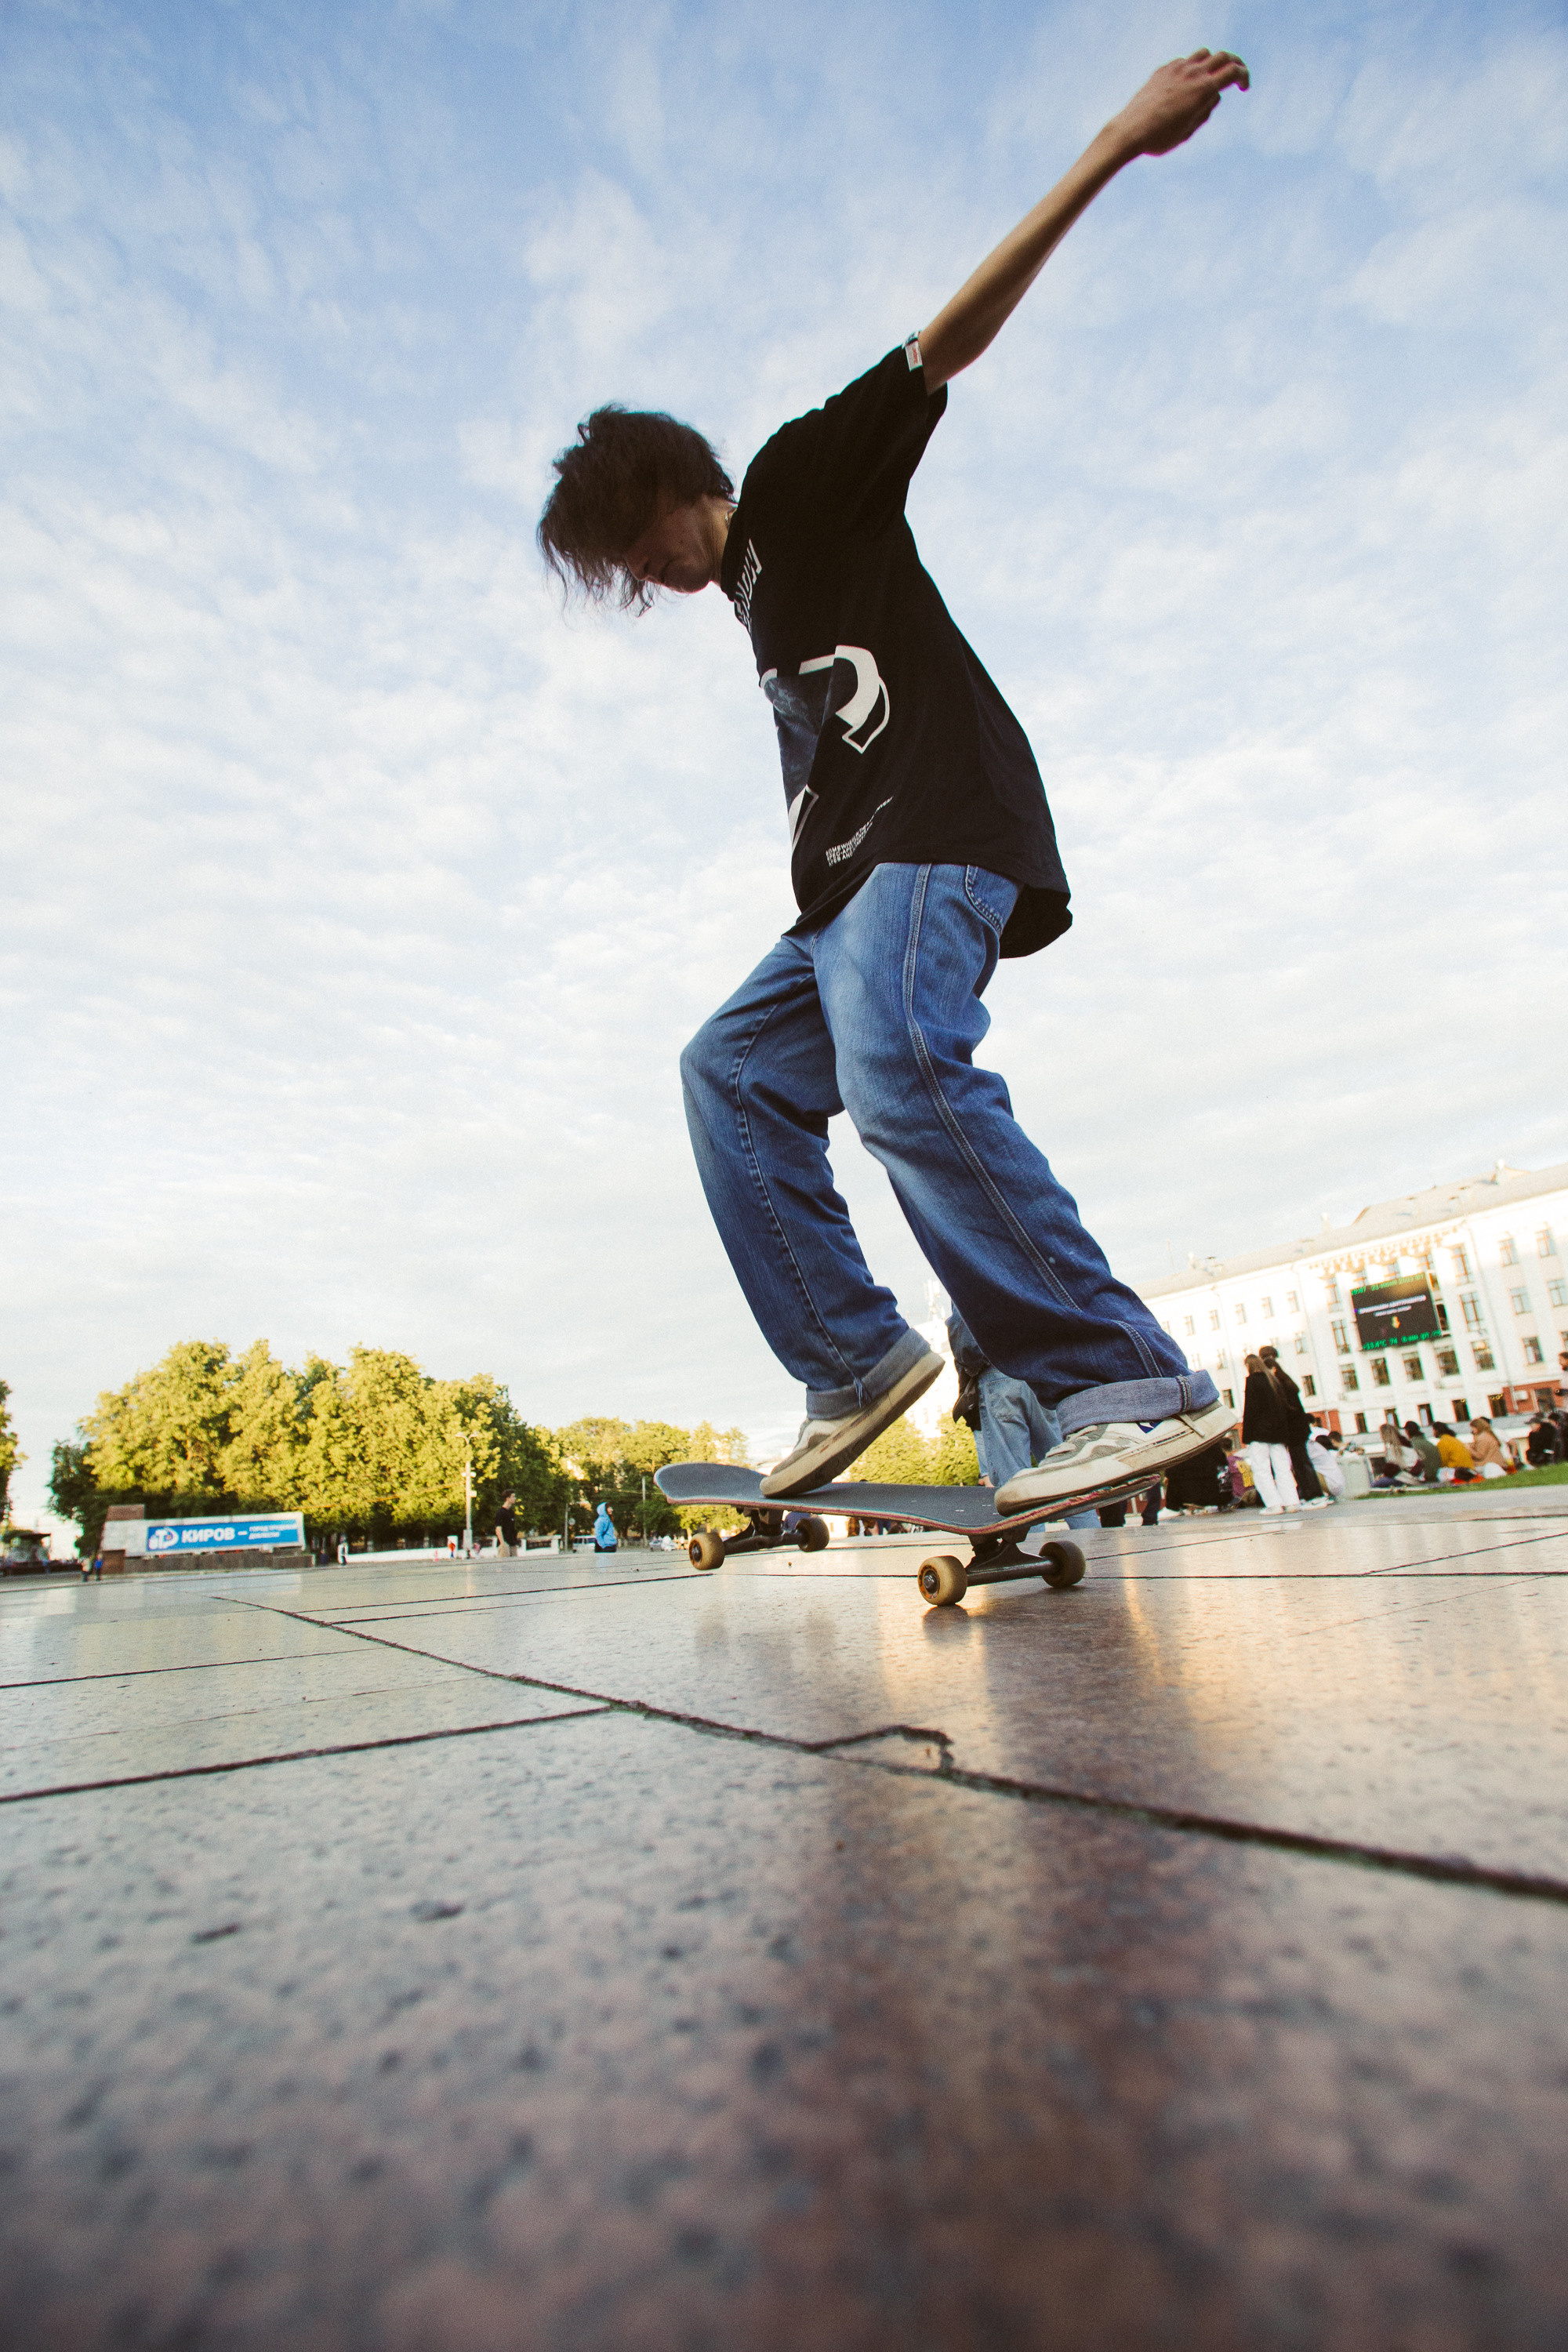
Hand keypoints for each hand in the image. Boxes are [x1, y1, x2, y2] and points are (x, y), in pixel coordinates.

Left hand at [1111, 48, 1249, 157]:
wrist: (1130, 131)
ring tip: (1212, 77)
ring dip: (1213, 62)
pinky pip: (1184, 61)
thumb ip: (1205, 111)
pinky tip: (1188, 83)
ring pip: (1204, 53)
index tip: (1244, 88)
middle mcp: (1192, 73)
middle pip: (1223, 56)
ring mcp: (1177, 68)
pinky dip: (1193, 67)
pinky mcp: (1163, 70)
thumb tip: (1215, 96)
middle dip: (1234, 64)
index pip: (1233, 71)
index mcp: (1203, 89)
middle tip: (1236, 75)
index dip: (1244, 76)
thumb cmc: (1160, 138)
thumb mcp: (1189, 130)